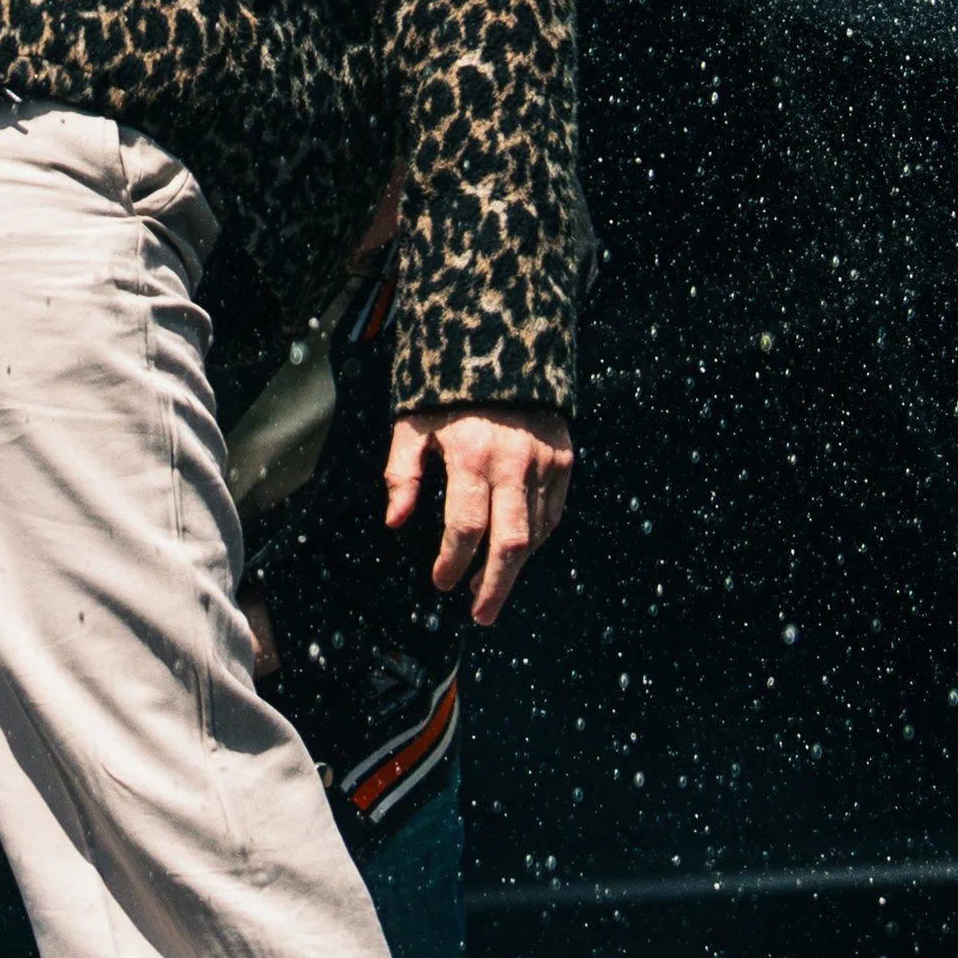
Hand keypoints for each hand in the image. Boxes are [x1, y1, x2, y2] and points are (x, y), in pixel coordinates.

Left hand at [384, 407, 572, 627]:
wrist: (503, 342)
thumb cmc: (448, 388)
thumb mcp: (414, 422)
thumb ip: (403, 472)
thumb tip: (394, 522)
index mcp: (470, 455)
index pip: (465, 528)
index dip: (451, 563)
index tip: (441, 582)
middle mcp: (512, 463)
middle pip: (509, 544)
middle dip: (494, 588)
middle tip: (479, 615)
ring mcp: (543, 462)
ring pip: (534, 534)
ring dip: (513, 568)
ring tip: (490, 586)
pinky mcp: (563, 458)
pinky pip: (552, 514)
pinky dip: (535, 539)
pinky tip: (515, 550)